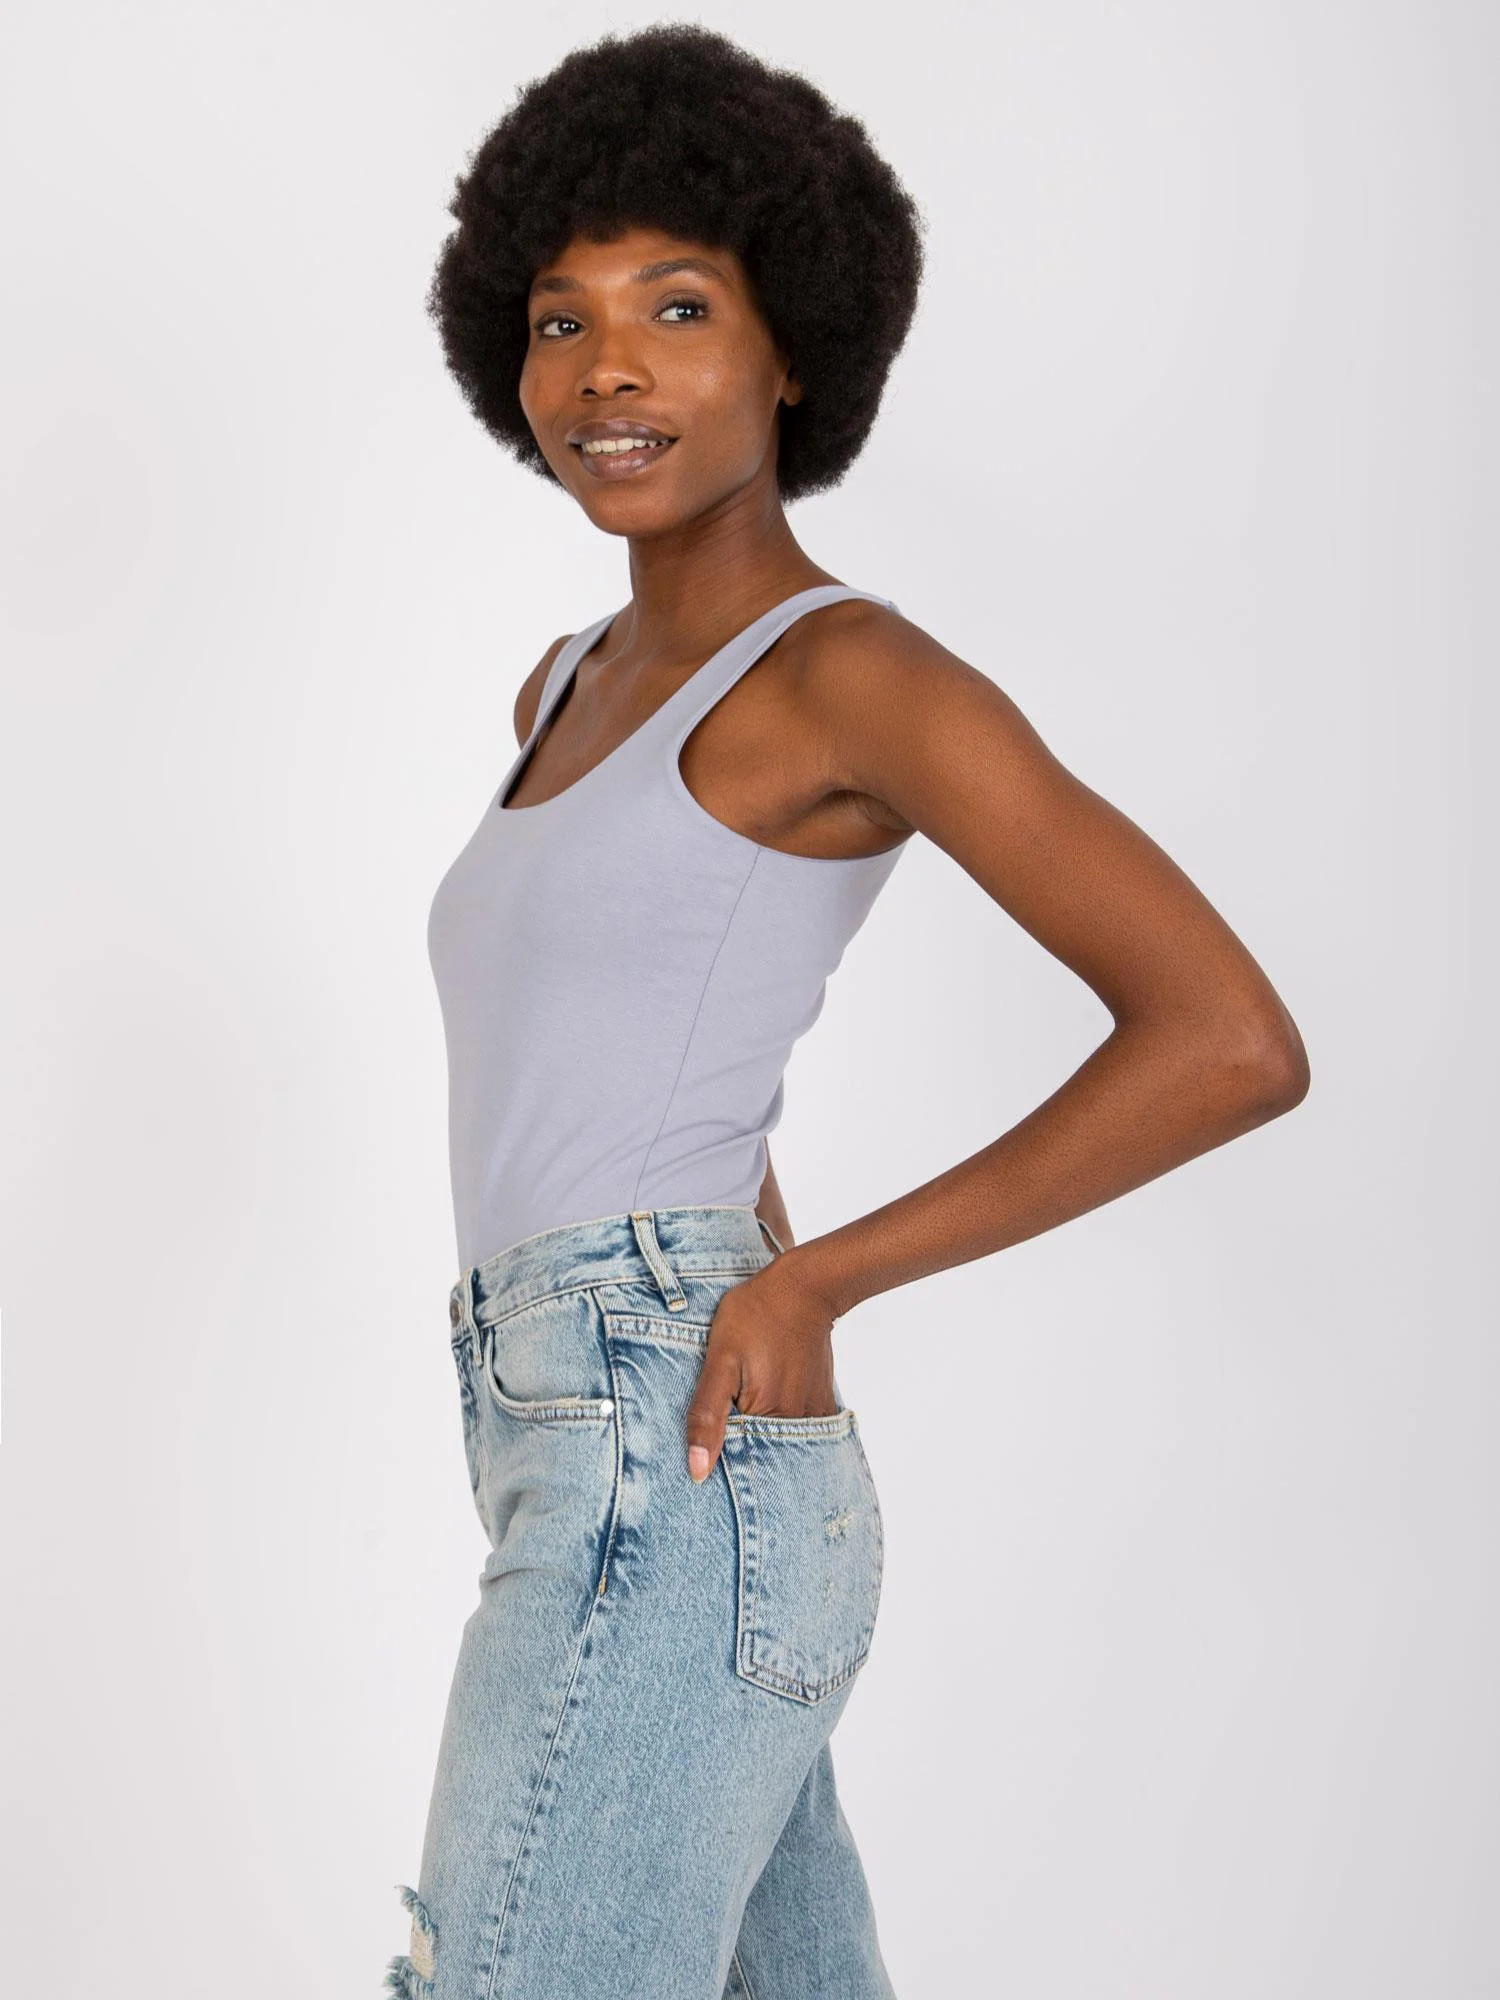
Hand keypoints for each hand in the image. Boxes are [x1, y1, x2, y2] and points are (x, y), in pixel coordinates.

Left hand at [686, 1256, 838, 1482]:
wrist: (803, 1287)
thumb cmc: (755, 1316)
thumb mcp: (719, 1360)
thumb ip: (707, 1416)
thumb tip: (698, 1472)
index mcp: (767, 1418)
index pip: (737, 1462)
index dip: (718, 1460)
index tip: (703, 1450)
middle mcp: (797, 1425)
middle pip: (761, 1455)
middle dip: (740, 1452)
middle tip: (726, 1410)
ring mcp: (814, 1414)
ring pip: (780, 1443)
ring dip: (762, 1437)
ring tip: (747, 1401)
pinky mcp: (821, 1402)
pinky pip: (799, 1429)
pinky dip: (781, 1425)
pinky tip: (767, 1401)